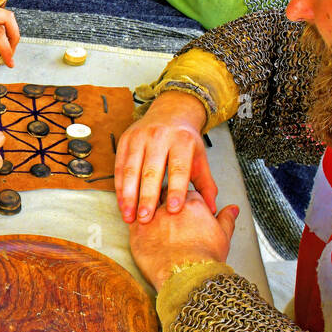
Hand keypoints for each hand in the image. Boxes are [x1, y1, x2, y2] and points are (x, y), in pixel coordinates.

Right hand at [115, 90, 216, 223]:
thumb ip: (205, 184)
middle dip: (147, 197)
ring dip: (129, 196)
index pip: (179, 168)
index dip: (176, 190)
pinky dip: (120, 187)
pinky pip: (120, 167)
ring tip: (130, 217)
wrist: (169, 112)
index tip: (172, 210)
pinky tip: (122, 204)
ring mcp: (139, 137)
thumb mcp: (199, 157)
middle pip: (151, 171)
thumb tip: (211, 209)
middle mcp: (159, 136)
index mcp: (182, 140)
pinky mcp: (125, 140)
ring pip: (131, 170)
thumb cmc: (184, 140)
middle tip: (146, 219)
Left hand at [129, 191, 238, 292]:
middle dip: (166, 199)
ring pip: (146, 203)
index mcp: (193, 204)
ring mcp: (152, 217)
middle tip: (168, 211)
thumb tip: (232, 209)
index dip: (185, 199)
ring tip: (154, 219)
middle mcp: (170, 206)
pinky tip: (141, 229)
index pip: (187, 191)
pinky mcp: (137, 231)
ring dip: (149, 208)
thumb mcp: (223, 237)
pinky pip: (133, 218)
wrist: (186, 278)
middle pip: (164, 193)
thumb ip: (226, 219)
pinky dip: (137, 221)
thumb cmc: (205, 260)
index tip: (185, 207)